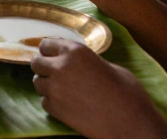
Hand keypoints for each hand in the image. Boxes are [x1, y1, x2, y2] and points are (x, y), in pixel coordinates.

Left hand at [31, 39, 166, 138]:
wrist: (130, 123)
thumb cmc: (127, 93)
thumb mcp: (109, 66)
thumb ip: (88, 61)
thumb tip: (79, 63)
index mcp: (75, 51)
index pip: (47, 44)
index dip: (50, 51)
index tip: (52, 56)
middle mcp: (60, 67)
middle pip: (36, 63)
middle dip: (44, 67)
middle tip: (55, 74)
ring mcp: (55, 89)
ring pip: (37, 83)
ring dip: (46, 85)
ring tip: (62, 90)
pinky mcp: (55, 109)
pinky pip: (44, 102)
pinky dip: (52, 102)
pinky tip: (66, 104)